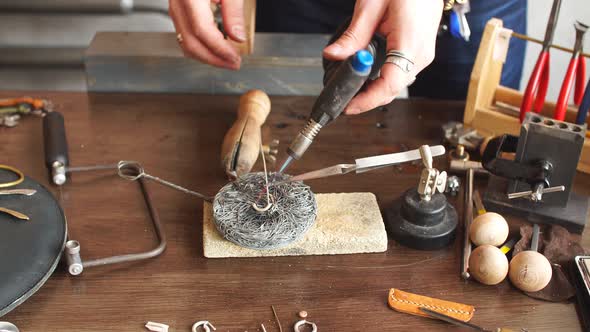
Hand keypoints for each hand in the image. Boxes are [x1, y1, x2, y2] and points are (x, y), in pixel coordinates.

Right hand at [169, 0, 243, 69]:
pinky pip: (185, 36)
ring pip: (185, 42)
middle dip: (213, 59)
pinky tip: (216, 49)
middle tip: (233, 64)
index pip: (202, 31)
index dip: (219, 49)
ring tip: (226, 59)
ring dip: (206, 56)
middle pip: (190, 42)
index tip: (234, 57)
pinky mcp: (178, 11)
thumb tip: (238, 37)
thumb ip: (233, 12)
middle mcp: (178, 4)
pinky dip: (200, 47)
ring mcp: (175, 8)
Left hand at [324, 0, 442, 113]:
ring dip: (373, 90)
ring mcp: (422, 54)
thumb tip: (333, 55)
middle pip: (392, 89)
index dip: (367, 100)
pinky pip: (400, 73)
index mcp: (411, 43)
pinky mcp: (419, 51)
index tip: (348, 106)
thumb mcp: (372, 5)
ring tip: (350, 90)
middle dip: (366, 99)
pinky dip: (382, 79)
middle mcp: (421, 54)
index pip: (390, 84)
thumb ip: (353, 35)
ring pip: (396, 84)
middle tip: (342, 101)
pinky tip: (366, 78)